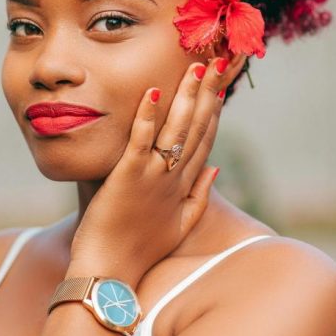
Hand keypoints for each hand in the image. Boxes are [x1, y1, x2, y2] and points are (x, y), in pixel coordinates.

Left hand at [68, 55, 243, 285]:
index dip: (216, 108)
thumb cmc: (141, 251)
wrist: (112, 273)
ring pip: (175, 131)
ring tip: (195, 68)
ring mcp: (152, 178)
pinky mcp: (127, 179)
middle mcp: (173, 178)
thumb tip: (215, 168)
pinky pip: (139, 143)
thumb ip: (199, 196)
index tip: (224, 82)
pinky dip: (145, 118)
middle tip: (220, 61)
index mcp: (185, 186)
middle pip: (197, 128)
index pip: (206, 138)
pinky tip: (152, 94)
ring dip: (186, 98)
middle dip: (209, 92)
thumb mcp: (179, 225)